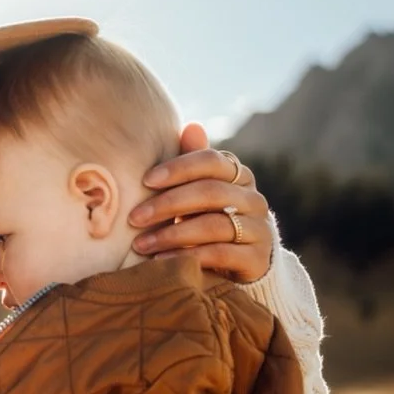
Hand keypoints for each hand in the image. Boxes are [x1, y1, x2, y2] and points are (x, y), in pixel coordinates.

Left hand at [128, 123, 274, 282]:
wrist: (242, 268)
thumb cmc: (212, 223)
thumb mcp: (201, 194)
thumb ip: (193, 164)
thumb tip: (191, 125)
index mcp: (239, 176)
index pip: (211, 161)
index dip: (178, 168)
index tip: (145, 181)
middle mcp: (254, 199)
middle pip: (210, 192)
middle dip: (167, 204)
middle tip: (134, 218)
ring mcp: (259, 229)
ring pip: (213, 225)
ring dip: (172, 234)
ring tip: (141, 244)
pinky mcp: (257, 259)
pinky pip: (219, 254)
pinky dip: (187, 256)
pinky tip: (162, 260)